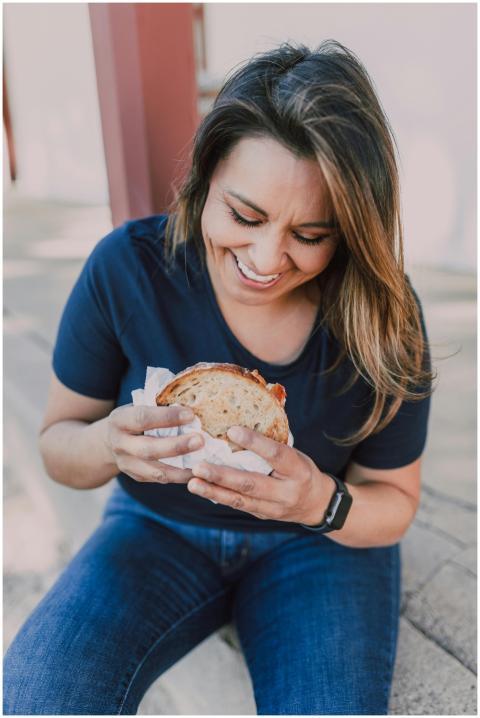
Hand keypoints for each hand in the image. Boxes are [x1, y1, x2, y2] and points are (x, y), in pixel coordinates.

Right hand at [105, 404, 203, 483]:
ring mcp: (126, 464)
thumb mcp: (140, 406)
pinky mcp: (137, 477)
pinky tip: (197, 471)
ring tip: (204, 462)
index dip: (167, 417)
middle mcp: (120, 444)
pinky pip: (161, 480)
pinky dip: (180, 476)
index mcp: (120, 421)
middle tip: (200, 440)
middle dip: (176, 446)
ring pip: (156, 471)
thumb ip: (159, 407)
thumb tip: (194, 407)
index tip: (190, 414)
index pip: (143, 418)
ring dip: (182, 468)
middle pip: (149, 449)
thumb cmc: (136, 416)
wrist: (112, 439)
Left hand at [188, 425, 335, 524]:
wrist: (316, 504)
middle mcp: (286, 491)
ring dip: (213, 491)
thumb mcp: (296, 453)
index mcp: (298, 469)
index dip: (254, 442)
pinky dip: (218, 496)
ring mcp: (273, 507)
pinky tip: (201, 488)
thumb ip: (273, 443)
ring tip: (193, 482)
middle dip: (223, 476)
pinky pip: (238, 505)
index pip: (275, 454)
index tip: (231, 430)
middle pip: (251, 483)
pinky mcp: (262, 515)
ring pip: (240, 500)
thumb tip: (241, 420)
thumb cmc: (301, 469)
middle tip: (199, 467)